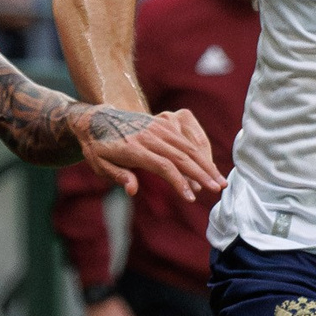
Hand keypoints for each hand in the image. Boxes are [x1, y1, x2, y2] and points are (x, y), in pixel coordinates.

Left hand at [77, 106, 224, 202]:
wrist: (96, 118)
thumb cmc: (98, 146)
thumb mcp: (100, 164)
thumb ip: (118, 176)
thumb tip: (132, 190)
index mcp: (134, 148)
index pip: (163, 166)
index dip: (178, 182)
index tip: (190, 197)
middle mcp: (150, 136)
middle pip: (181, 156)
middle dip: (201, 174)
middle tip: (216, 189)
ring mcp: (158, 128)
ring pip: (187, 147)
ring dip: (206, 164)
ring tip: (219, 181)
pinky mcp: (163, 124)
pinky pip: (185, 140)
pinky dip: (200, 154)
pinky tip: (209, 166)